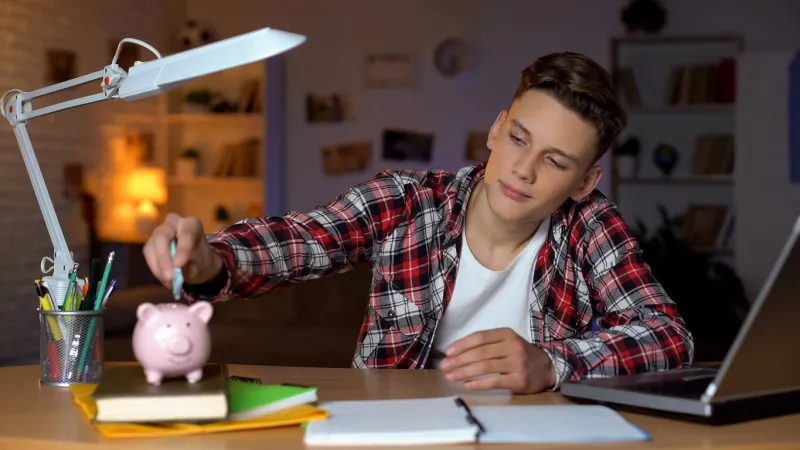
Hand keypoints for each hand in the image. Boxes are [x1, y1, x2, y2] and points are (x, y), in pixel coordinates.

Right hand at [143, 213, 222, 288]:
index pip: (186, 233)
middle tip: (169, 277)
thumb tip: (179, 271)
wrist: (196, 261)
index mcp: (191, 224)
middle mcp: (173, 223)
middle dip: (163, 258)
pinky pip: (148, 256)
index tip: (179, 265)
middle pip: (162, 235)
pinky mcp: (151, 243)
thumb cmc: (201, 259)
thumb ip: (193, 266)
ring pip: (152, 247)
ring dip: (158, 267)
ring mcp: (159, 232)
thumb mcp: (203, 264)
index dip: (182, 249)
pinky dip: (156, 270)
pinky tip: (165, 280)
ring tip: (169, 282)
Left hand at [439, 328, 556, 393]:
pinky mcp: (519, 380)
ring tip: (450, 377)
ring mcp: (517, 364)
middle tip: (444, 366)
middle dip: (459, 360)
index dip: (462, 344)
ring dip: (464, 372)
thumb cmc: (520, 354)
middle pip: (480, 353)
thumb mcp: (507, 342)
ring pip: (485, 367)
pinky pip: (494, 382)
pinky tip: (467, 385)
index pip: (480, 337)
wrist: (546, 368)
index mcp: (507, 334)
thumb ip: (487, 344)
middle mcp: (513, 347)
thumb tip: (457, 352)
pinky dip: (478, 384)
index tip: (448, 352)